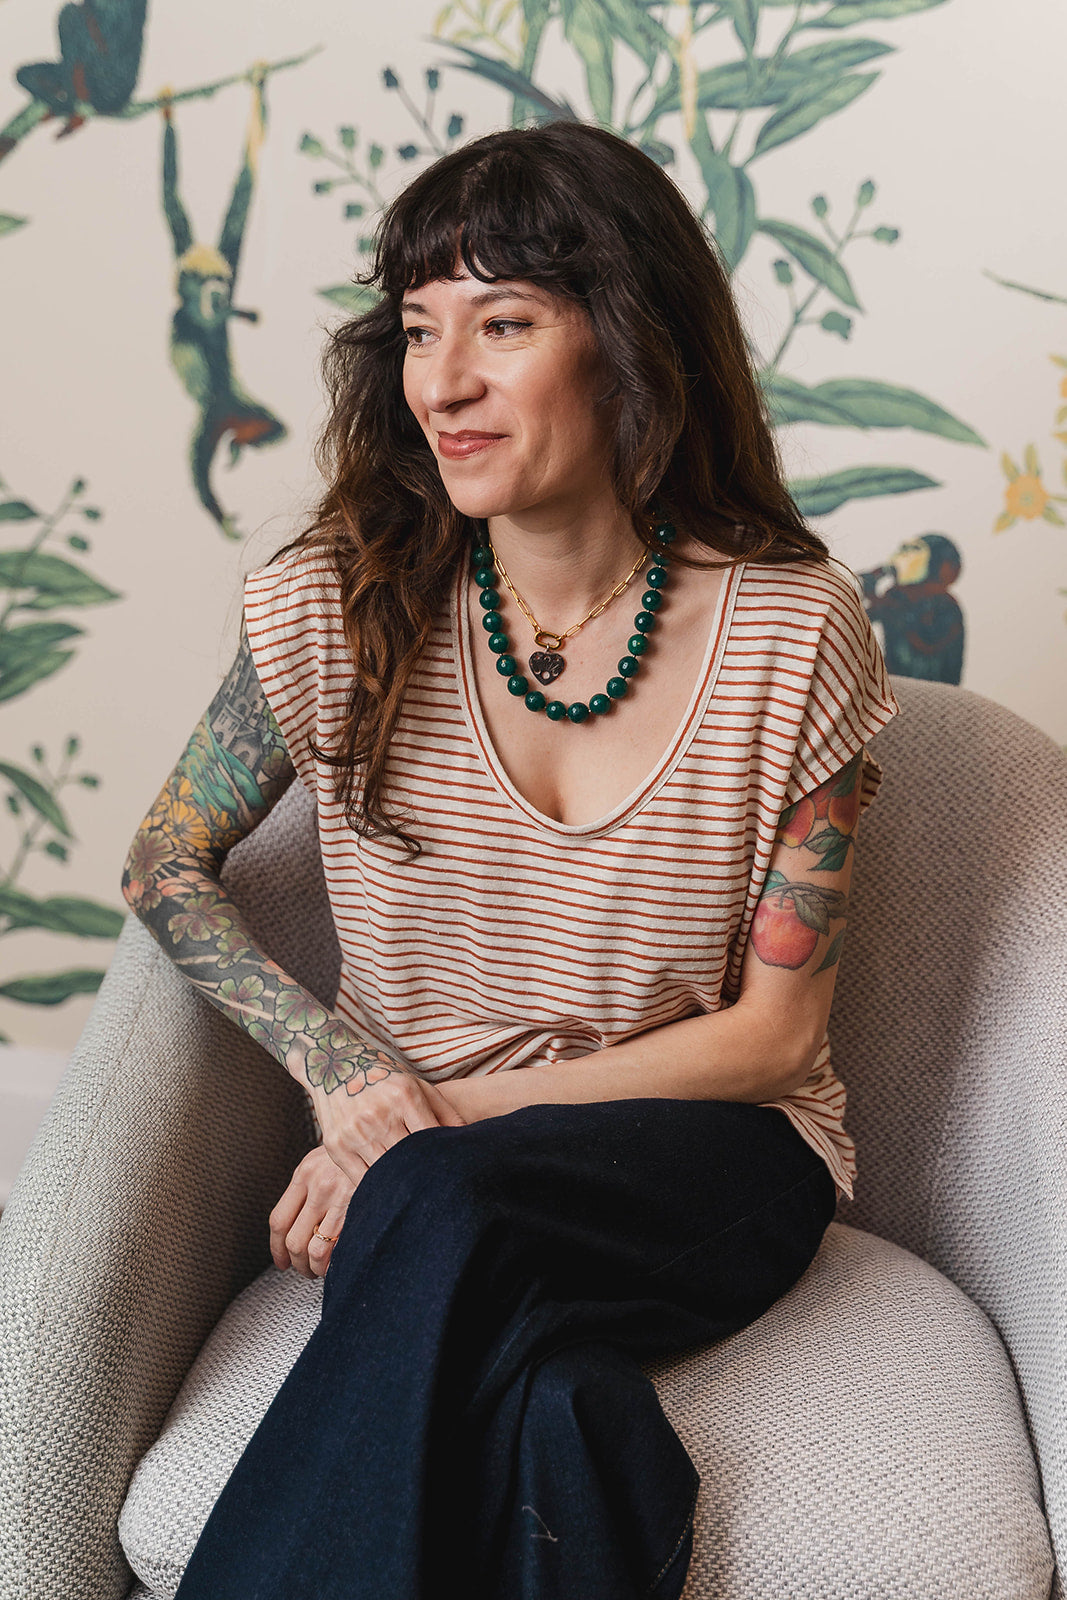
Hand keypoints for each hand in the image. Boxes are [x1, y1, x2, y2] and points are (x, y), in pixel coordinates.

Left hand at [269, 1146, 356, 1278]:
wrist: (386, 1139)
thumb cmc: (358, 1152)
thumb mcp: (326, 1159)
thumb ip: (308, 1186)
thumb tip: (295, 1222)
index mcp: (305, 1173)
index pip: (279, 1220)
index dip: (276, 1248)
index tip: (281, 1259)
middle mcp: (319, 1185)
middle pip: (293, 1240)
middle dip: (296, 1263)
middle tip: (303, 1268)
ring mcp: (340, 1197)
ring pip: (314, 1250)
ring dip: (314, 1268)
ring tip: (321, 1270)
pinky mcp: (360, 1208)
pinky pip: (339, 1249)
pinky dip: (335, 1263)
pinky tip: (340, 1263)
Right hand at [315, 1061, 467, 1187]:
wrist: (334, 1064)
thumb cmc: (384, 1078)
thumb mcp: (417, 1085)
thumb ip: (446, 1112)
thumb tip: (469, 1139)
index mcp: (404, 1097)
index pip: (432, 1139)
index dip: (443, 1159)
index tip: (453, 1174)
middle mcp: (379, 1114)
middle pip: (410, 1160)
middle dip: (425, 1176)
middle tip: (439, 1192)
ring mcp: (355, 1132)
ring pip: (386, 1173)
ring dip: (401, 1186)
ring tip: (415, 1196)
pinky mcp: (336, 1146)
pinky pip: (361, 1179)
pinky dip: (376, 1188)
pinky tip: (388, 1193)